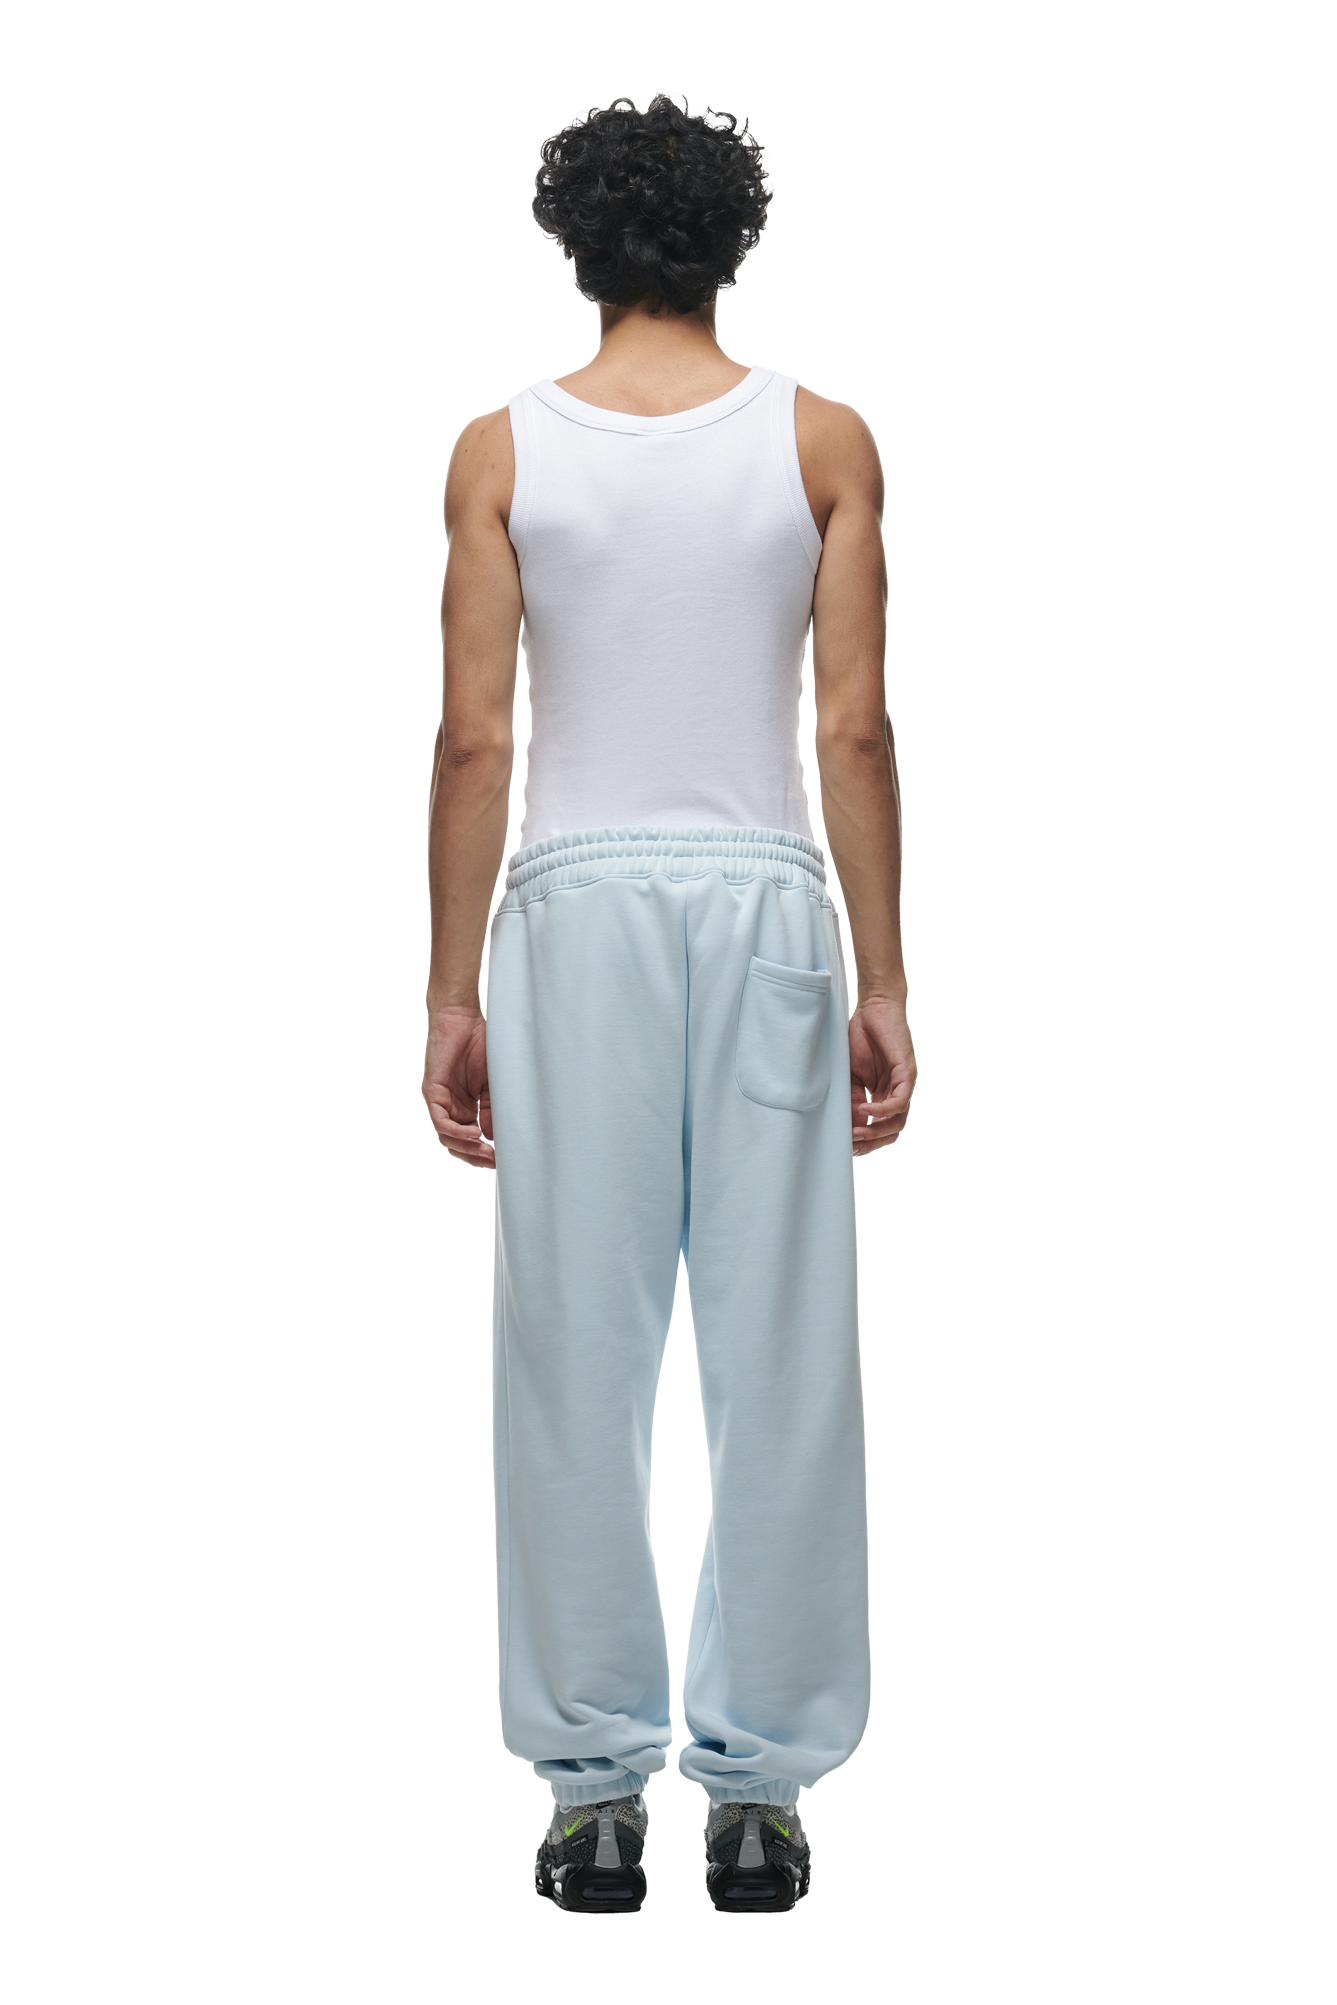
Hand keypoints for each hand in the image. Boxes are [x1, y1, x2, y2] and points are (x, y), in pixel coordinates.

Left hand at [422, 1005, 495, 1169]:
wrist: (463, 1018)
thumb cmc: (479, 1043)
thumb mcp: (493, 1081)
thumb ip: (492, 1108)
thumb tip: (493, 1137)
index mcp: (465, 1105)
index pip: (470, 1139)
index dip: (484, 1152)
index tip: (503, 1160)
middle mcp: (451, 1106)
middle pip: (457, 1144)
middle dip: (475, 1156)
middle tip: (495, 1163)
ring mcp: (440, 1100)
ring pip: (448, 1137)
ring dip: (466, 1148)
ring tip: (486, 1152)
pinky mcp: (432, 1091)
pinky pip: (441, 1120)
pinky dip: (457, 1131)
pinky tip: (475, 1135)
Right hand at [847, 997, 915, 1156]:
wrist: (873, 1008)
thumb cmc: (860, 1038)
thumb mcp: (849, 1075)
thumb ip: (851, 1099)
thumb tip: (848, 1127)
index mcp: (883, 1095)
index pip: (879, 1128)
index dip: (864, 1141)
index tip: (845, 1146)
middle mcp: (896, 1093)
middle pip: (890, 1131)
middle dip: (870, 1143)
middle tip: (850, 1145)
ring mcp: (903, 1084)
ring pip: (896, 1121)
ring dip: (875, 1131)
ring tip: (856, 1132)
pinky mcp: (907, 1073)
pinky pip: (900, 1101)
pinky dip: (882, 1110)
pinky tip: (865, 1110)